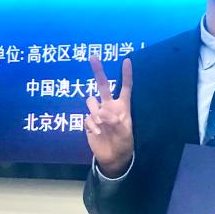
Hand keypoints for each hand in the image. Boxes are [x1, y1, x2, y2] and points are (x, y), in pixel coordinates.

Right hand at [85, 55, 133, 175]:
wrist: (113, 157)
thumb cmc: (124, 143)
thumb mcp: (125, 134)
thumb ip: (115, 122)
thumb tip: (101, 112)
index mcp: (122, 107)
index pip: (125, 87)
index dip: (126, 74)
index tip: (127, 60)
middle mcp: (109, 106)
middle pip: (103, 85)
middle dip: (98, 71)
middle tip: (93, 57)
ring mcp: (98, 113)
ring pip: (91, 101)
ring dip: (94, 110)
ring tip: (101, 124)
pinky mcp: (89, 122)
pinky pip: (87, 117)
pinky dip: (91, 124)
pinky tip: (96, 132)